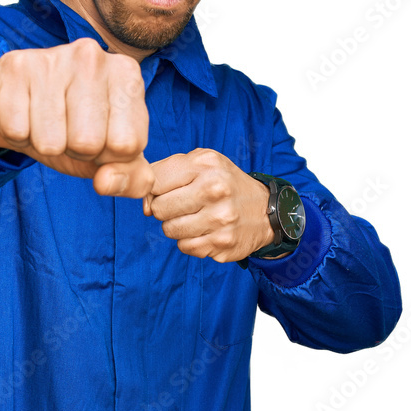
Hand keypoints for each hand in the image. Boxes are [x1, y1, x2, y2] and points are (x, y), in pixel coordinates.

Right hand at [0, 37, 153, 197]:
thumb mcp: (110, 155)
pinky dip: (17, 135)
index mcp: (127, 74)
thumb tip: (105, 182)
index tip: (98, 135)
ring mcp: (53, 58)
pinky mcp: (16, 67)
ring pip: (51, 142)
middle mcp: (93, 57)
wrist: (16, 101)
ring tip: (44, 121)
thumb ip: (131, 178)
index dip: (107, 155)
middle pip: (88, 144)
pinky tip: (22, 114)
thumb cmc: (72, 127)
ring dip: (45, 145)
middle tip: (67, 128)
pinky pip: (17, 132)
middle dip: (75, 150)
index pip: (127, 145)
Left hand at [142, 148, 276, 261]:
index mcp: (206, 165)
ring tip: (195, 217)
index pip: (155, 183)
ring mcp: (220, 219)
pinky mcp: (223, 244)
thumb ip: (165, 173)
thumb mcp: (201, 163)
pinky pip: (185, 247)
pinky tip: (205, 231)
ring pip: (169, 230)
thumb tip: (144, 206)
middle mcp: (215, 190)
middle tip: (183, 205)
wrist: (266, 210)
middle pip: (159, 209)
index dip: (155, 190)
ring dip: (176, 226)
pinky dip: (190, 241)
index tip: (167, 191)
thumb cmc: (224, 183)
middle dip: (165, 209)